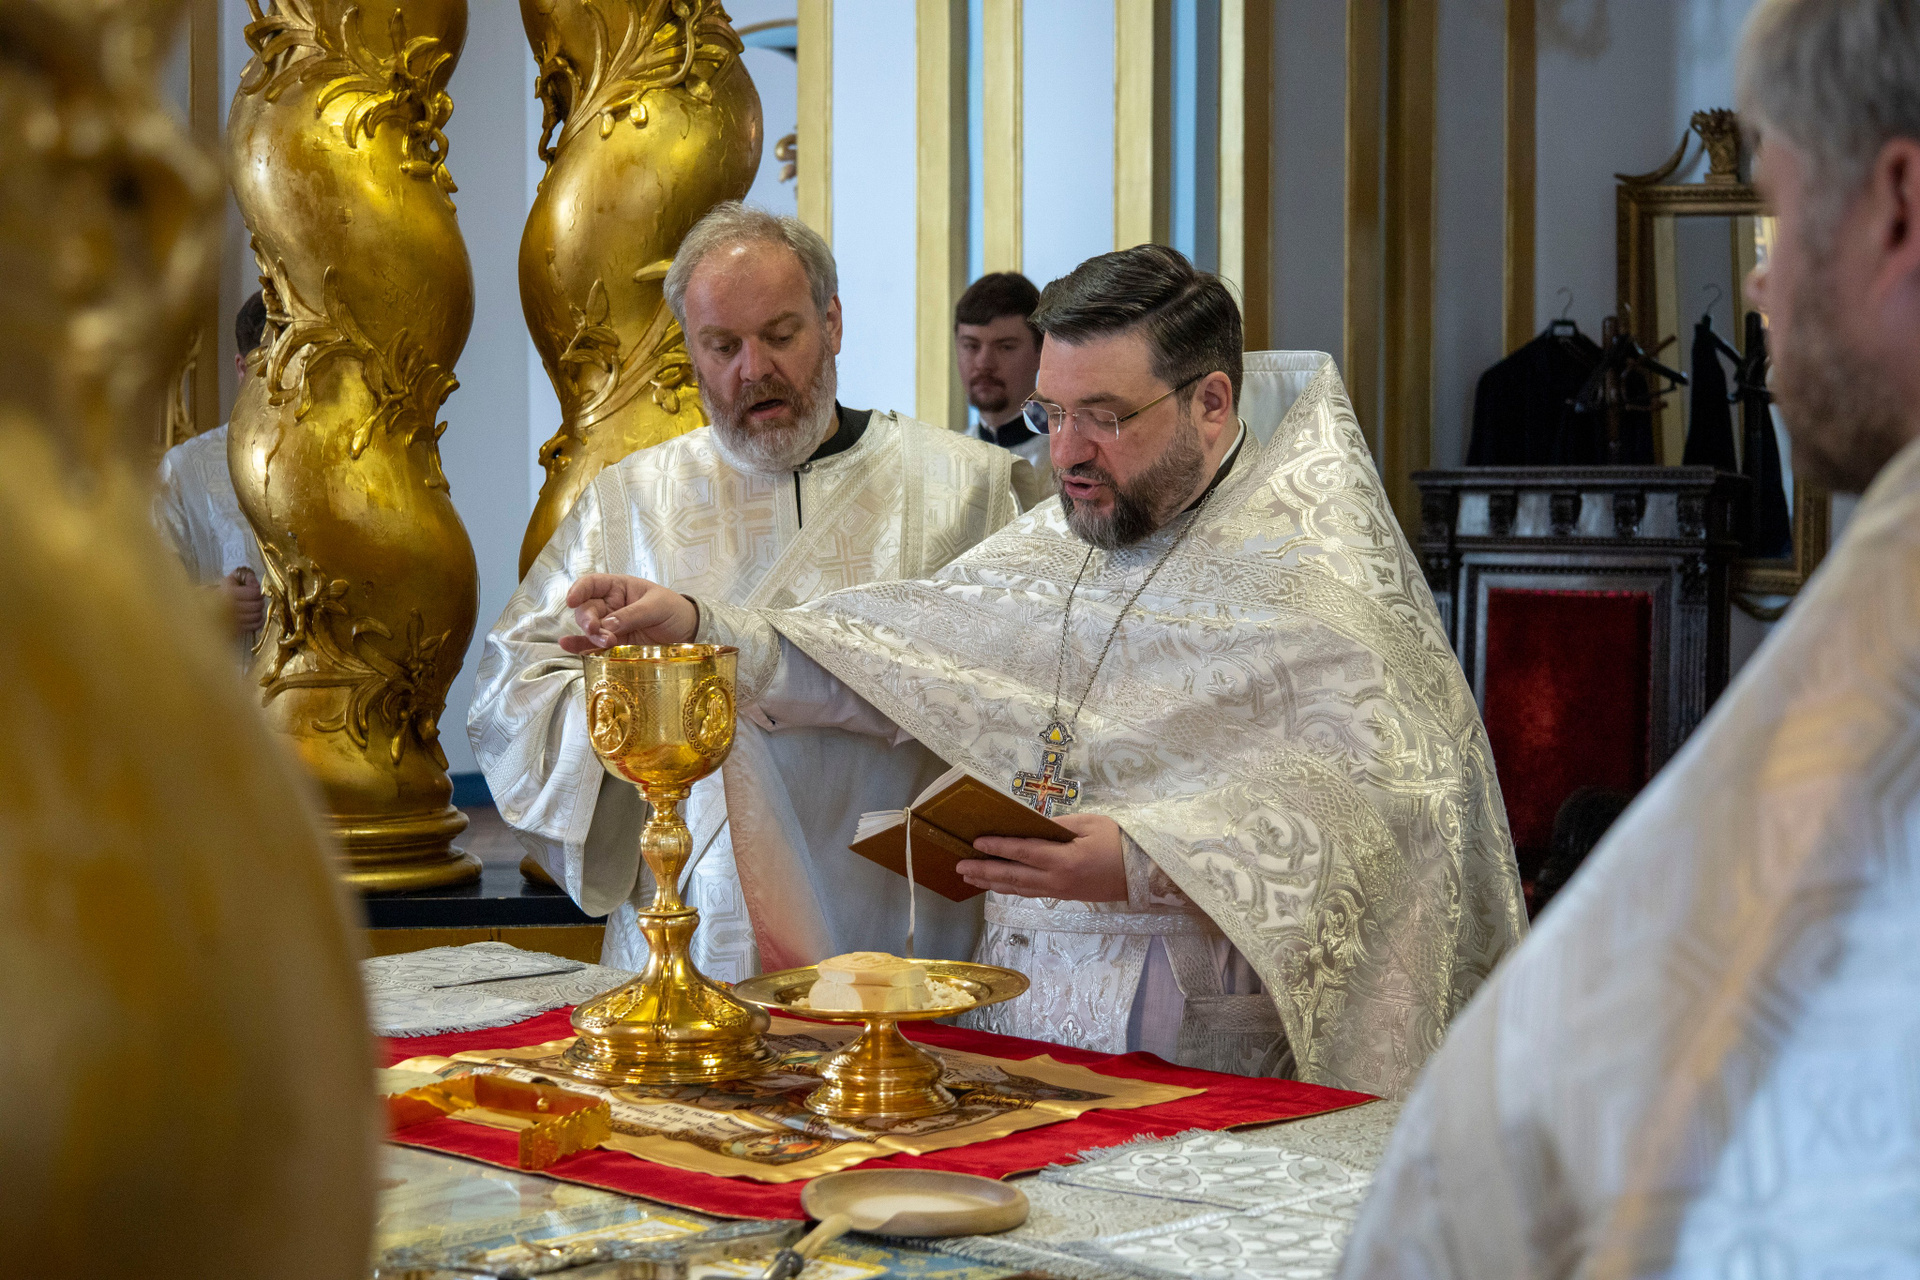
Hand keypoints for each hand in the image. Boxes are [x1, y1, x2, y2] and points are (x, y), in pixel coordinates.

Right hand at [222, 567, 263, 635]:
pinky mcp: (235, 630)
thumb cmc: (218, 593)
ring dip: (258, 611)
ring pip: (257, 616)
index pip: (254, 592)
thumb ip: (243, 576)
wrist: (200, 609)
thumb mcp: (228, 580)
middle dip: (259, 600)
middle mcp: (231, 608)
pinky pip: (254, 626)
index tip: (253, 589)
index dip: (257, 590)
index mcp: (228, 593)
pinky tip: (253, 616)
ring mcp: (233, 621)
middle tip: (255, 598)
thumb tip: (254, 581)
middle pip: (257, 605)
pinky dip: (258, 621)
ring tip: (252, 607)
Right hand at [559, 574, 698, 654]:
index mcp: (620, 588)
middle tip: (598, 630)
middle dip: (588, 619)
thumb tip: (607, 625)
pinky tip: (568, 646)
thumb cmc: (674, 611)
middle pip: (587, 609)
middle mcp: (611, 606)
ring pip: (589, 628)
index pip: (592, 584)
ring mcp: (611, 626)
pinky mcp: (615, 645)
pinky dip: (580, 646)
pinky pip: (593, 645)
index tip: (572, 601)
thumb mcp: (658, 607)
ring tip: (604, 642)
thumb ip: (633, 614)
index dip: (579, 590)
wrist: (689, 633)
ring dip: (590, 635)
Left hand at [957, 812, 1128, 902]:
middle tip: (959, 867)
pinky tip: (1000, 885)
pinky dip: (1011, 888)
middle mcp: (1057, 880)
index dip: (997, 847)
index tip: (975, 842)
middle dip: (984, 871)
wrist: (1146, 874)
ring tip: (970, 878)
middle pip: (1013, 877)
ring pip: (1019, 889)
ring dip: (992, 883)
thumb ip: (1058, 826)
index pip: (1022, 852)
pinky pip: (1031, 893)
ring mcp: (1060, 891)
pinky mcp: (1065, 896)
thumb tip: (1031, 825)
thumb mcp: (1090, 824)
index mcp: (1063, 860)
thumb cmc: (1121, 843)